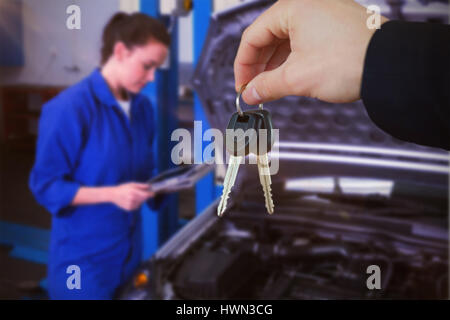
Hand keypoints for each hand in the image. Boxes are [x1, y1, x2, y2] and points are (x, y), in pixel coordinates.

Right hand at [109, 182, 154, 210]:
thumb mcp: (132, 184)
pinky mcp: (129, 208)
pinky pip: (137, 206)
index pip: (146, 195)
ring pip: (141, 203)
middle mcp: (132, 199)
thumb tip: (149, 186)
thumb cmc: (123, 188)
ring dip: (140, 200)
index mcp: (133, 192)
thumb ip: (141, 186)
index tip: (153, 194)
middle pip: (144, 199)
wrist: (113, 195)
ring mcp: (131, 205)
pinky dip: (136, 203)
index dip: (150, 194)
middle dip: (144, 196)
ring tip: (133, 196)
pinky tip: (131, 200)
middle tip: (139, 193)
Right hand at [234, 0, 388, 104]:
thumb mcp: (297, 78)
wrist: (390, 65)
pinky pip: (303, 40)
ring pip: (285, 39)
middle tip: (254, 89)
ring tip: (270, 88)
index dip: (243, 65)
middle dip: (258, 66)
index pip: (252, 36)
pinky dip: (292, 59)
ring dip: (274, 65)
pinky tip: (288, 77)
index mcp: (292, 8)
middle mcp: (306, 4)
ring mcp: (322, 13)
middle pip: (268, 36)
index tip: (242, 86)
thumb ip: (267, 86)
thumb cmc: (349, 61)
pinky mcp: (334, 25)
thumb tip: (250, 93)